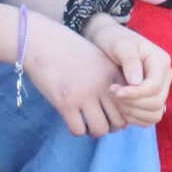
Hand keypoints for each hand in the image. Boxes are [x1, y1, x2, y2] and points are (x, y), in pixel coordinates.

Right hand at [21, 13, 125, 136]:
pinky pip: (78, 130)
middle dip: (109, 126)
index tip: (109, 113)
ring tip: (85, 123)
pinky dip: (76, 130)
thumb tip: (114, 103)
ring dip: (93, 131)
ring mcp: (84, 95)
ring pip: (100, 129)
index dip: (121, 114)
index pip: (129, 105)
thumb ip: (108, 78)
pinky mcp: (65, 103)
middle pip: (118, 122)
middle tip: (97, 121)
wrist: (42, 41)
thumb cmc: (67, 49)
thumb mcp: (96, 58)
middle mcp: (102, 86)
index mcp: (112, 74)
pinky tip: (72, 120)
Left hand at [88, 19, 171, 126]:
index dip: (134, 94)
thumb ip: (129, 60)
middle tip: (112, 93)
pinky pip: (150, 119)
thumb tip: (137, 82)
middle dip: (131, 103)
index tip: (114, 91)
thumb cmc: (114, 40)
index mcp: (161, 62)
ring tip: (115, 100)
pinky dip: (135, 118)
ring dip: (132, 112)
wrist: (110, 43)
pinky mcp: (152, 100)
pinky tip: (121, 108)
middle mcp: (165, 77)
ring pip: (155, 114)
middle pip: (156, 102)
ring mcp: (161, 90)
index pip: (154, 87)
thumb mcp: (120, 45)